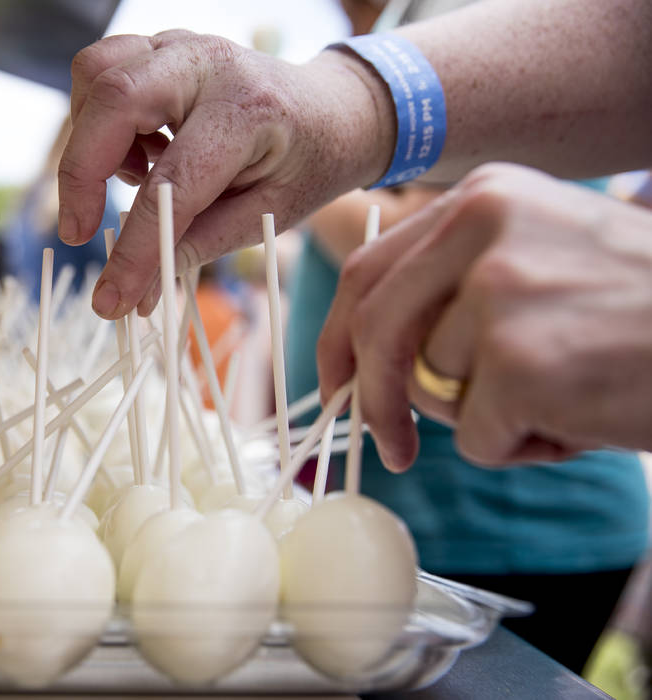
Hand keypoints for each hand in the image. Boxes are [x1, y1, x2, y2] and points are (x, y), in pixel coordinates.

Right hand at [58, 31, 393, 318]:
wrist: (331, 110)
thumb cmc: (304, 164)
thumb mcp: (265, 217)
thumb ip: (199, 247)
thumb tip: (136, 294)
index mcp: (249, 110)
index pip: (172, 182)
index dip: (135, 246)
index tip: (111, 296)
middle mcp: (208, 63)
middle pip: (114, 100)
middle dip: (81, 174)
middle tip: (79, 231)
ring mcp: (179, 45)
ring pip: (96, 75)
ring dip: (90, 140)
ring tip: (132, 179)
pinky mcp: (158, 48)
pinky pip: (101, 72)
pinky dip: (99, 120)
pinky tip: (140, 155)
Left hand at [317, 163, 651, 468]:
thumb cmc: (641, 307)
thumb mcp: (545, 254)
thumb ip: (459, 282)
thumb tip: (373, 352)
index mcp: (483, 200)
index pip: (371, 271)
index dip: (341, 336)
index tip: (337, 384)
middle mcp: (483, 231)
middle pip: (377, 330)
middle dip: (374, 400)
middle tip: (389, 446)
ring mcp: (500, 294)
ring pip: (435, 391)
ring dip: (488, 416)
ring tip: (565, 392)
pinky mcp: (522, 362)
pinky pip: (478, 438)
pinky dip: (524, 447)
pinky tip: (584, 417)